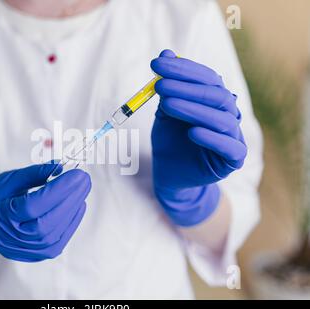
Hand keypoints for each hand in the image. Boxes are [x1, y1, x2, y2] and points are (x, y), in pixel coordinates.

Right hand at [0, 163, 91, 261]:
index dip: (57, 190)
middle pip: (45, 222)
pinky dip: (71, 222)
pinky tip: (79, 205)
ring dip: (73, 210)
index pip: (32, 206)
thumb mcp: (10, 179)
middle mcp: (8, 239)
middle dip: (69, 199)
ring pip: (54, 234)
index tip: (76, 173)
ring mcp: (22, 251)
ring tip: (83, 189)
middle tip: (84, 179)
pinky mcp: (35, 255)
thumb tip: (61, 167)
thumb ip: (34, 173)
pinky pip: (58, 241)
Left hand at [150, 49, 245, 226]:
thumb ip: (168, 87)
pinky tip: (191, 132)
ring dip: (193, 109)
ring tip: (167, 105)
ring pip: (222, 118)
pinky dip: (211, 138)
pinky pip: (229, 146)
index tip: (156, 64)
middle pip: (216, 95)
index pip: (206, 78)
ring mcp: (233, 137)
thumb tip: (166, 53)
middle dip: (186, 87)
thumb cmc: (169, 140)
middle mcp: (228, 114)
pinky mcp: (233, 160)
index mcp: (214, 100)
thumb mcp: (165, 112)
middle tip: (159, 85)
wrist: (170, 174)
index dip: (182, 69)